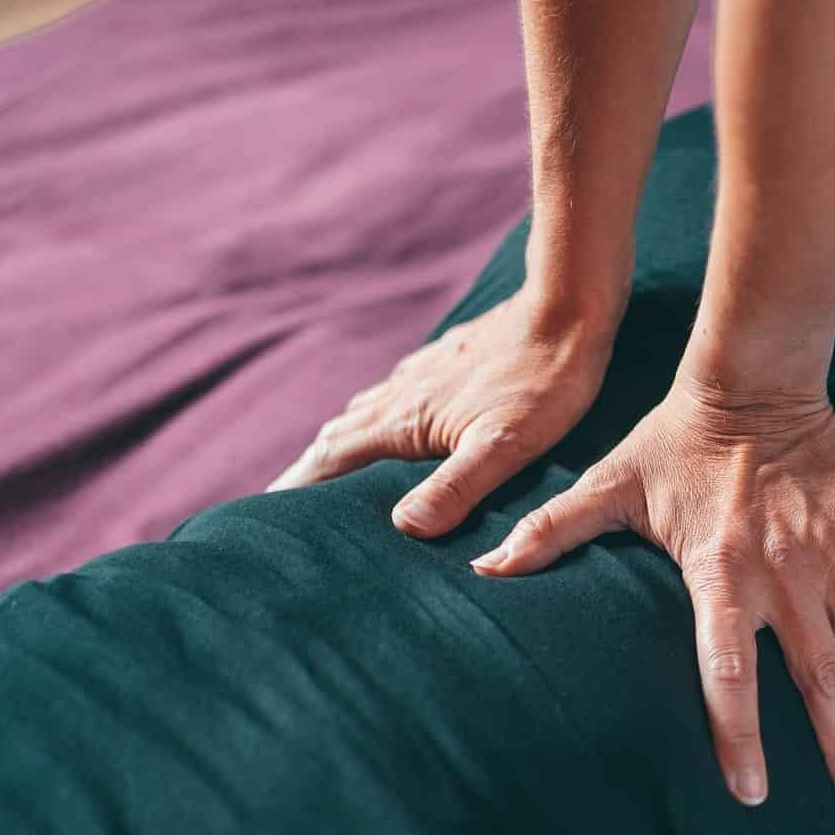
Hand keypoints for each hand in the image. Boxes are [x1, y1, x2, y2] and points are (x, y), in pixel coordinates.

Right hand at [268, 291, 615, 535]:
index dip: (298, 490)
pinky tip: (391, 428)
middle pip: (337, 438)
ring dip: (339, 447)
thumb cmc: (543, 383)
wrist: (567, 308)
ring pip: (363, 415)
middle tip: (285, 508)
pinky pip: (392, 398)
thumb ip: (455, 487)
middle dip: (309, 474)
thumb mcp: (504, 445)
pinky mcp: (445, 364)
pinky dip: (375, 422)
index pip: (331, 461)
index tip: (267, 518)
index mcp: (405, 419)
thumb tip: (405, 526)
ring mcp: (421, 375)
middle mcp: (400, 394)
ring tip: (328, 477)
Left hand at [470, 375, 834, 809]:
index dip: (740, 737)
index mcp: (722, 574)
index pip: (730, 674)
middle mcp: (786, 574)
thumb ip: (549, 532)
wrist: (753, 377)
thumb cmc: (674, 441)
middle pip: (818, 677)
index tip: (752, 793)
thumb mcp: (607, 486)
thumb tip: (480, 567)